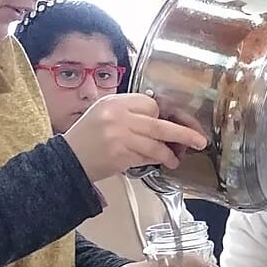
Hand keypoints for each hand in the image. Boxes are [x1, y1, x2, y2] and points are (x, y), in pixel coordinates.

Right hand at [63, 93, 207, 182]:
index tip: (172, 123)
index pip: (150, 104)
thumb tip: (160, 118)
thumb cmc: (87, 137)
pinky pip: (146, 157)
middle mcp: (117, 116)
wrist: (66, 160)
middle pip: (159, 124)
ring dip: (169, 153)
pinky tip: (161, 164)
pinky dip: (155, 161)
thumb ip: (130, 113)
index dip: (163, 116)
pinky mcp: (120, 155)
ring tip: (176, 159)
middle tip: (199, 140)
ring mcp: (119, 136)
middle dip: (183, 133)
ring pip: (155, 144)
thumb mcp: (104, 113)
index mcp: (114, 102)